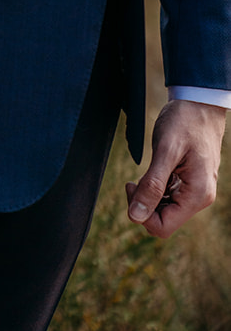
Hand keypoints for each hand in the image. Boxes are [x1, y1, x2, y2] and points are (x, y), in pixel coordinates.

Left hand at [124, 99, 226, 237]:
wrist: (199, 104)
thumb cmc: (184, 122)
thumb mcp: (165, 151)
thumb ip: (151, 186)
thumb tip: (135, 217)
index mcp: (196, 195)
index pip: (162, 227)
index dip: (141, 213)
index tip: (131, 185)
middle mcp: (199, 198)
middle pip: (163, 220)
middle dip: (143, 204)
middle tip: (133, 179)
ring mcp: (196, 192)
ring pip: (165, 210)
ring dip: (149, 195)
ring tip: (145, 172)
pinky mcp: (190, 184)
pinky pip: (169, 197)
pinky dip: (156, 188)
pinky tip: (154, 170)